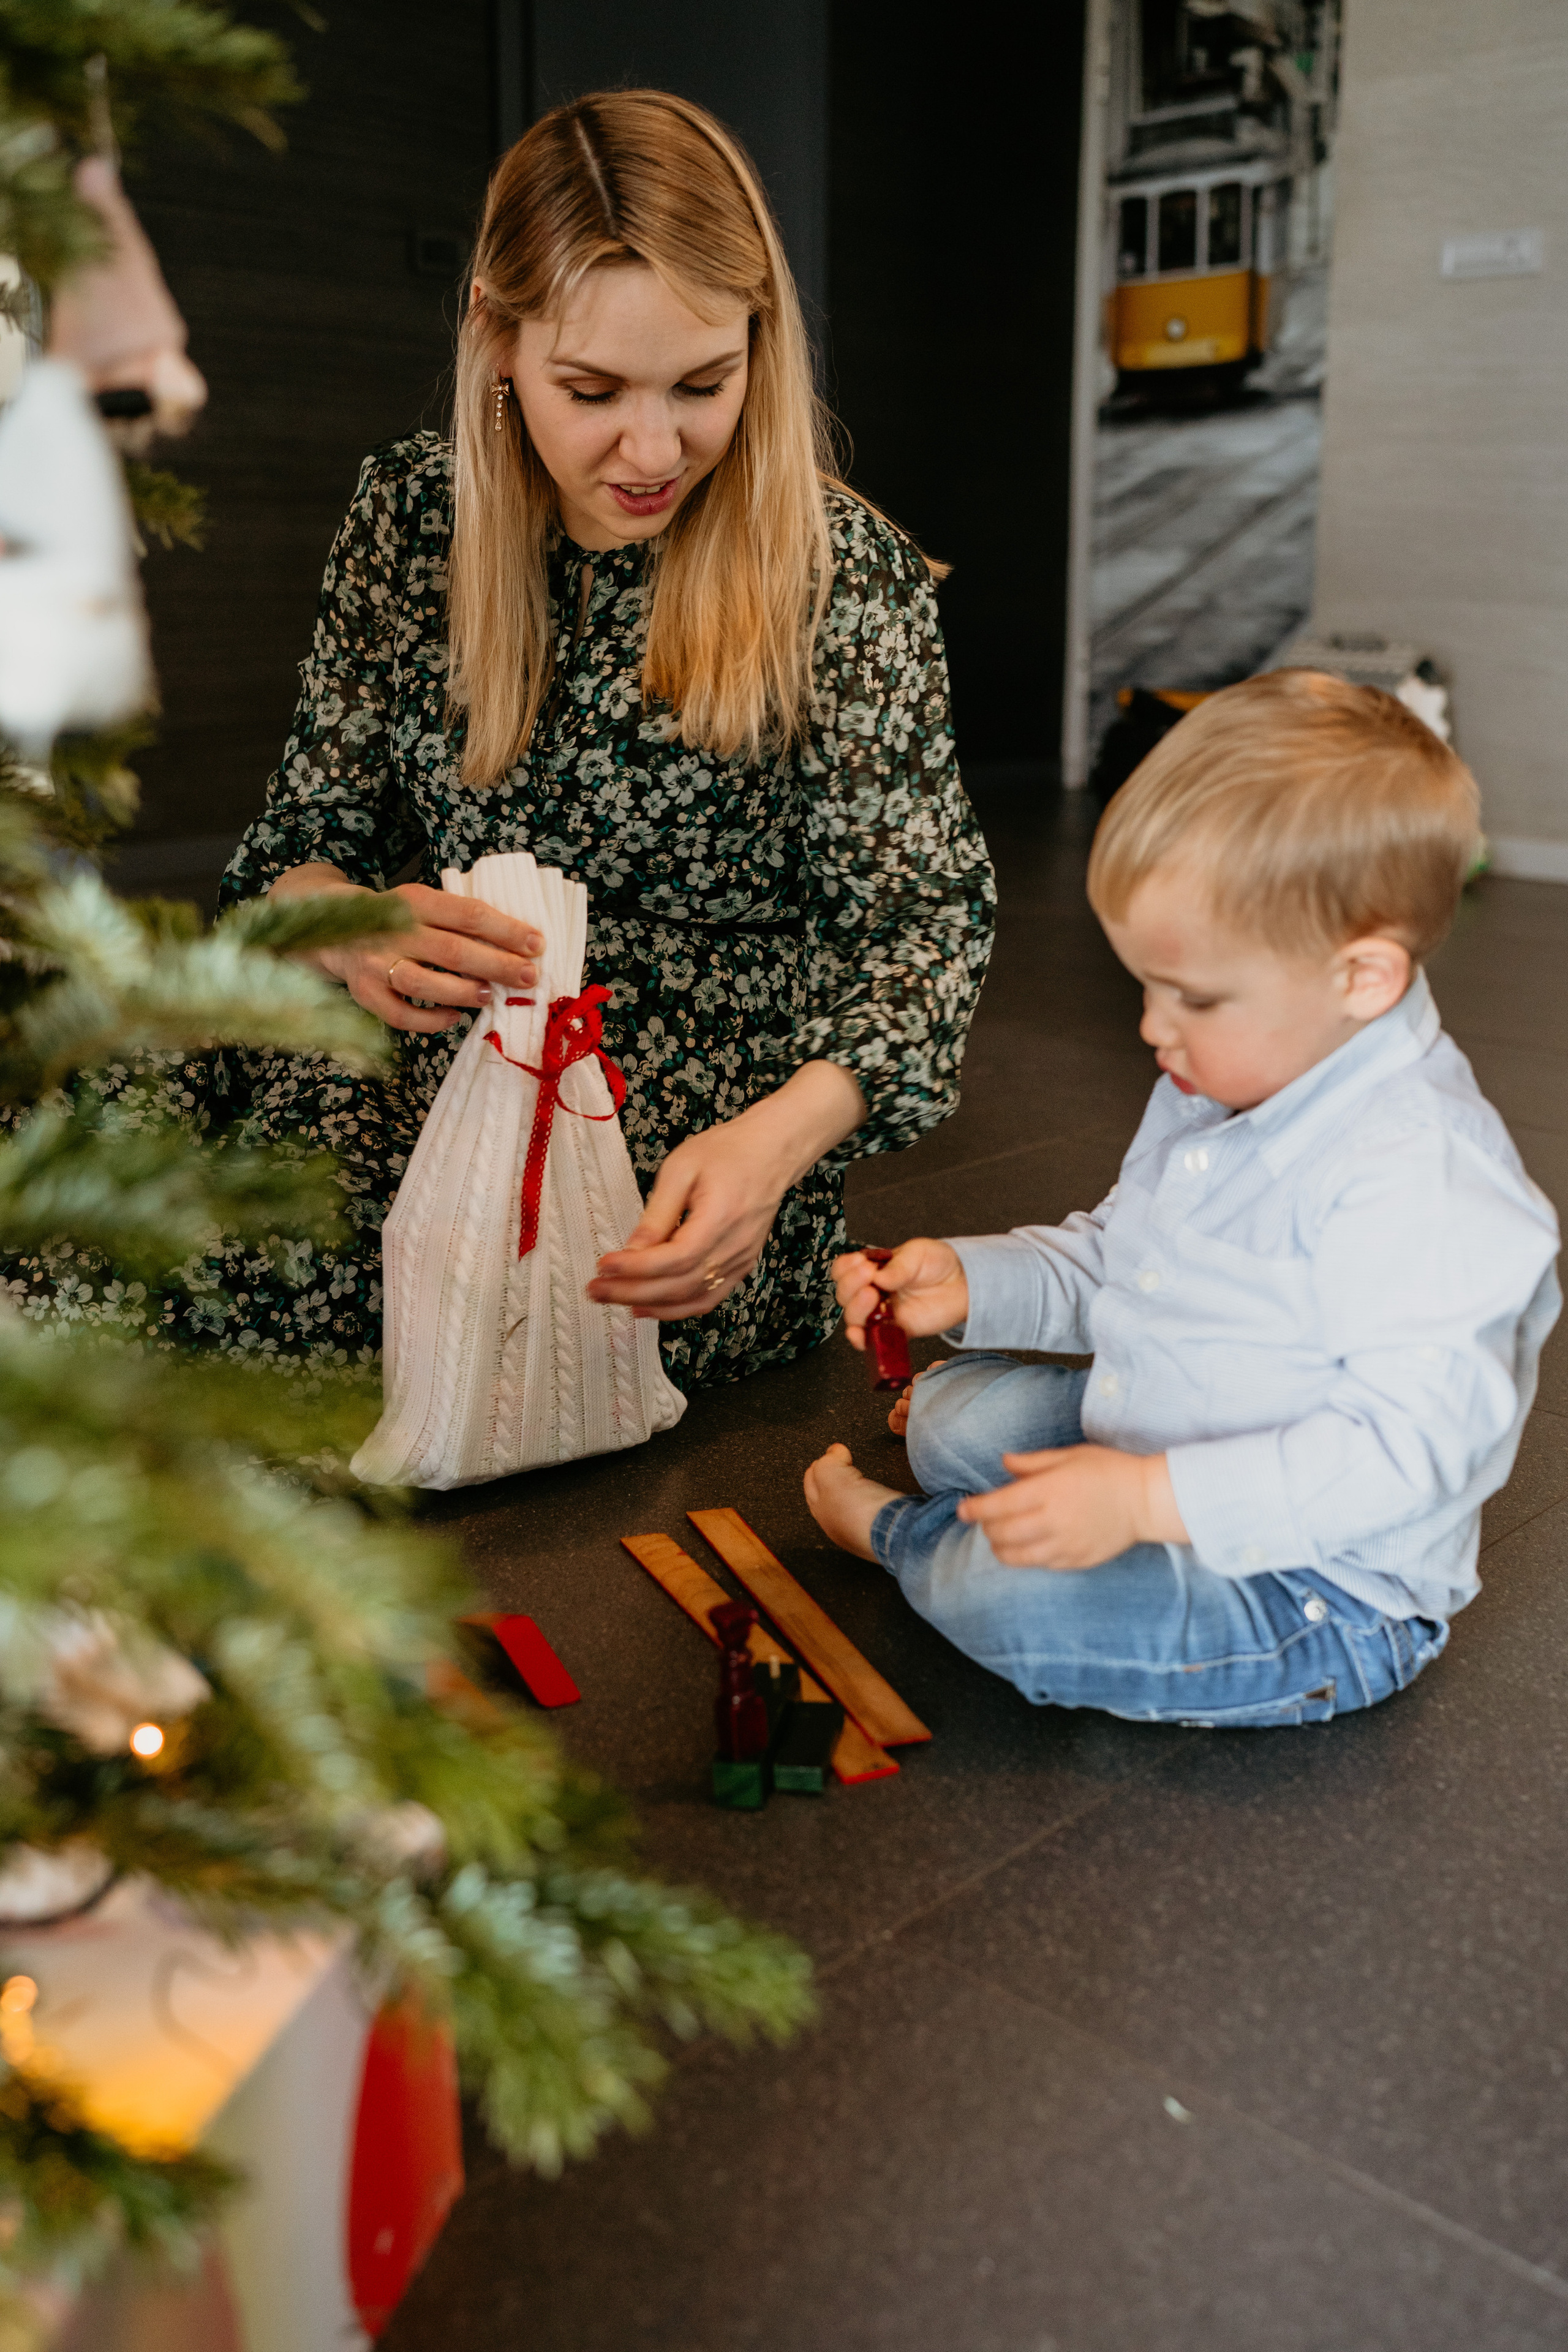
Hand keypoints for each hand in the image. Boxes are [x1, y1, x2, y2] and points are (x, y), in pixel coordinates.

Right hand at [268, 863, 540, 1034]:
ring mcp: (374, 962)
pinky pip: (400, 1014)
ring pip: (423, 982)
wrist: (327, 924)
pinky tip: (454, 1018)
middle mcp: (392, 929)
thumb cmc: (393, 918)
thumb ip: (456, 919)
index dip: (506, 930)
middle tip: (529, 977)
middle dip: (496, 965)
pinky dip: (430, 1020)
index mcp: (414, 900)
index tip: (537, 944)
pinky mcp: (363, 993)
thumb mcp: (421, 905)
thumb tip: (517, 947)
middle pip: (452, 949)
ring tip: (489, 996)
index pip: (468, 914)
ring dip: (462, 991)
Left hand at [589, 1060, 866, 1320]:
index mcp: (721, 1219)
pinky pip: (707, 1299)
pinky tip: (647, 1307)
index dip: (636, 1268)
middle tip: (596, 1289)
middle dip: (632, 1291)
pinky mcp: (739, 1267)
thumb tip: (632, 1250)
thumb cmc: (727, 1152)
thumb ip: (658, 1213)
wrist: (770, 1153)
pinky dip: (675, 1309)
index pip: (674, 1258)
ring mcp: (740, 1262)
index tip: (604, 1265)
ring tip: (613, 1299)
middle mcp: (735, 1248)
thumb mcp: (682, 1169)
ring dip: (649, 1305)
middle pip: (679, 1284)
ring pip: (691, 1298)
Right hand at [833, 1237, 968, 1353]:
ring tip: (871, 1296)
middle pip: (845, 1294)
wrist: (964, 1283)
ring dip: (855, 1308)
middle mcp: (873, 1291)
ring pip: (853, 1317)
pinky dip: (860, 1339)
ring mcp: (882, 1312)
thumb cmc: (938, 1263)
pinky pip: (871, 1340)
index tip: (861, 1263)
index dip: (846, 1268)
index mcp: (873, 1269)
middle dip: (851, 1285)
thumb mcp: (917, 1253)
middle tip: (868, 1275)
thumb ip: (899, 1266)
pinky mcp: (895, 1331)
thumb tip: (879, 1278)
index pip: (845, 1270)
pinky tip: (859, 1333)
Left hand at [958, 1444, 1188, 1569]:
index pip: (999, 1505)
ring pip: (1017, 1556)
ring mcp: (1065, 1544)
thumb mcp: (1070, 1456)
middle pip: (1002, 1533)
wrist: (1147, 1500)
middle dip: (987, 1528)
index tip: (963, 1509)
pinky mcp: (1076, 1561)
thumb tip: (1003, 1462)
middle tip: (985, 1521)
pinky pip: (1040, 1565)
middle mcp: (1054, 1520)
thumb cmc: (1109, 1470)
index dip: (975, 1509)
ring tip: (1000, 1538)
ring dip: (1001, 1548)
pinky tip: (1027, 1547)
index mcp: (1049, 1490)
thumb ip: (1032, 1462)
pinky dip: (1025, 1558)